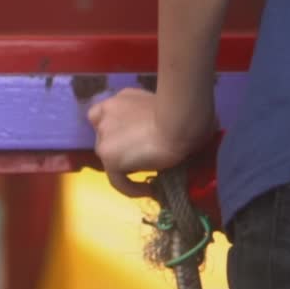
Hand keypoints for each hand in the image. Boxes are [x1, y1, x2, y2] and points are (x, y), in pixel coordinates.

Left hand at [87, 87, 216, 197]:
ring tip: (147, 173)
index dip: (117, 129)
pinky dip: (131, 187)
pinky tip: (149, 190)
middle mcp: (107, 113)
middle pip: (105, 136)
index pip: (106, 114)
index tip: (133, 140)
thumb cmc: (185, 112)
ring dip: (126, 165)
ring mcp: (104, 135)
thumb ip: (154, 116)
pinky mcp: (109, 156)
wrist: (179, 122)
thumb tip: (167, 131)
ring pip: (110, 157)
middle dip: (121, 147)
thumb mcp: (165, 107)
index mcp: (122, 98)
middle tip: (143, 157)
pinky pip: (117, 180)